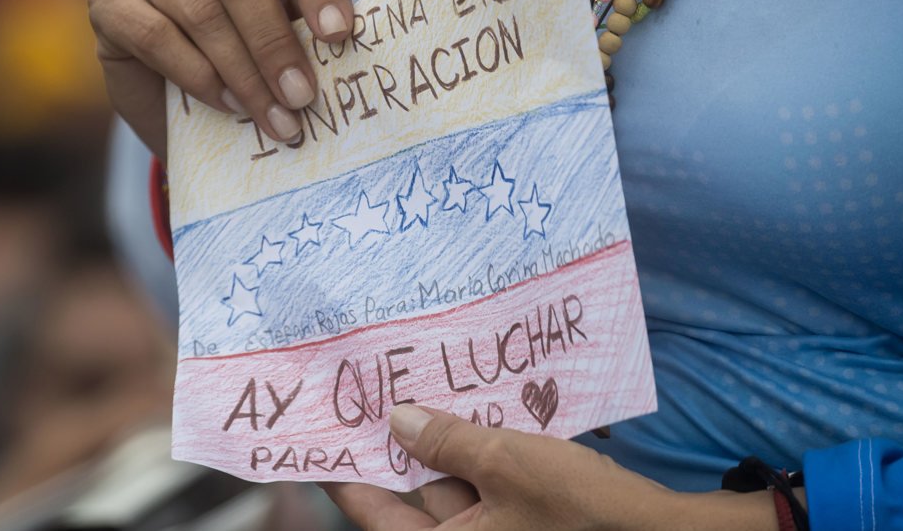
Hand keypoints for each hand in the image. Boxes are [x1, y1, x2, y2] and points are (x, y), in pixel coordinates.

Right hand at [87, 0, 353, 158]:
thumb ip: (307, 25)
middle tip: (302, 95)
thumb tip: (344, 48)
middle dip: (275, 41)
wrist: (178, 96)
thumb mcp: (286, 29)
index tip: (340, 36)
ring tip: (274, 116)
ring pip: (200, 10)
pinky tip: (226, 104)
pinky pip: (155, 35)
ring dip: (244, 73)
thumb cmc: (247, 51)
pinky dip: (198, 75)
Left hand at [324, 405, 787, 530]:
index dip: (346, 469)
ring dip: (446, 441)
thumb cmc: (581, 510)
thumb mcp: (507, 464)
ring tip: (426, 386)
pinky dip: (482, 452)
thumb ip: (447, 441)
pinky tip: (482, 410)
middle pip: (415, 495)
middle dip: (402, 443)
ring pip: (456, 485)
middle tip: (377, 390)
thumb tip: (395, 419)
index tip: (321, 433)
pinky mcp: (530, 522)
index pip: (374, 511)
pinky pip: (490, 486)